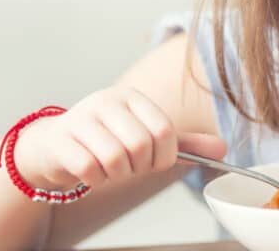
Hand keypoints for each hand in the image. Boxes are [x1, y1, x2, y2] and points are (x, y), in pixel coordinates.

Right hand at [12, 86, 225, 189]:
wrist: (55, 145)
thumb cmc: (107, 141)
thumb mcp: (147, 137)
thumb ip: (184, 143)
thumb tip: (223, 149)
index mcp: (133, 97)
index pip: (164, 131)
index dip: (164, 156)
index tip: (154, 161)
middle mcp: (107, 101)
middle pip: (141, 145)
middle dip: (139, 167)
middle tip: (129, 166)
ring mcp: (81, 117)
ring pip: (115, 158)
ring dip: (117, 175)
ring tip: (110, 168)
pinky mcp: (61, 138)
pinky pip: (89, 169)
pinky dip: (96, 180)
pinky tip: (92, 172)